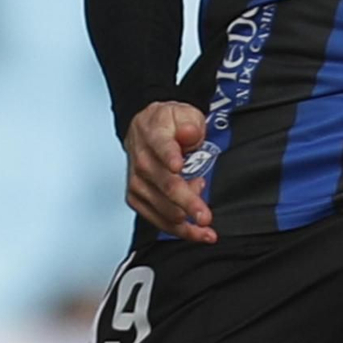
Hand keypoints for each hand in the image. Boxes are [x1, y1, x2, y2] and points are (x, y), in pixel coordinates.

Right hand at [124, 101, 215, 241]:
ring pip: (160, 207)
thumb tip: (190, 133)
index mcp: (154, 135)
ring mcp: (138, 181)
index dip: (169, 156)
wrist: (147, 129)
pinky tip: (193, 228)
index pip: (161, 146)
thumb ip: (190, 123)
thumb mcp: (185, 113)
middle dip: (186, 203)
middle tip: (204, 216)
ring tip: (206, 227)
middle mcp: (142, 160)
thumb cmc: (168, 124)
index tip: (178, 166)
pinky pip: (156, 219)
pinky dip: (177, 228)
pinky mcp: (137, 198)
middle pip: (165, 184)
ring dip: (185, 222)